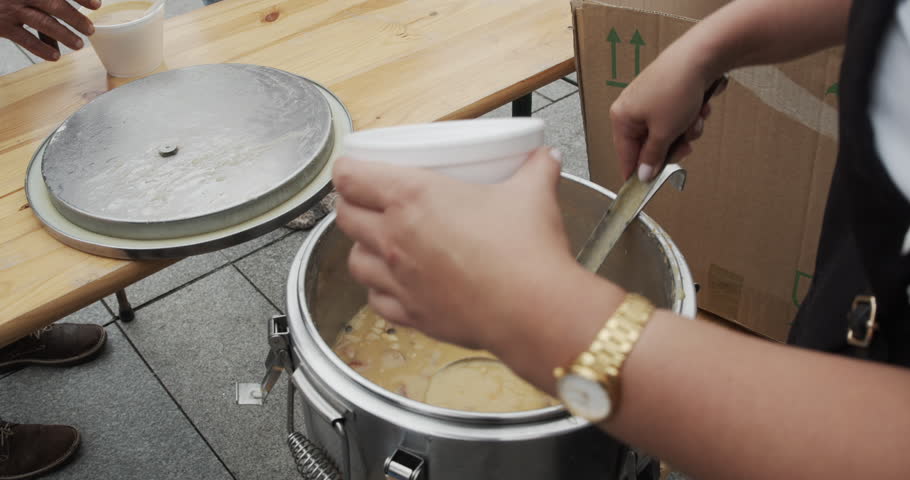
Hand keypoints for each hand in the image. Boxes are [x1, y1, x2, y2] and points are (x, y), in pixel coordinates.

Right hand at [0, 0, 99, 60]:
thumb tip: (76, 12)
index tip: (97, 4)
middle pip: (53, 4)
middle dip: (75, 18)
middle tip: (90, 29)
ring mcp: (10, 10)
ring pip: (41, 22)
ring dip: (63, 34)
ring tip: (78, 45)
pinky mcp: (2, 26)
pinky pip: (25, 38)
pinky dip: (41, 48)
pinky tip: (55, 56)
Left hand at [332, 148, 579, 354]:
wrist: (533, 310)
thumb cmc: (525, 248)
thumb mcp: (532, 194)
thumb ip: (536, 169)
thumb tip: (546, 156)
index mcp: (412, 197)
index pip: (351, 177)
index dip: (346, 169)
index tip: (353, 167)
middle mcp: (394, 237)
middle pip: (345, 216)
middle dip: (349, 204)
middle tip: (366, 199)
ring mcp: (398, 280)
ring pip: (354, 260)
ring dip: (361, 247)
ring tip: (378, 241)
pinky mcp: (410, 314)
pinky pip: (376, 299)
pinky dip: (379, 289)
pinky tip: (394, 283)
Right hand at [610, 49, 722, 180]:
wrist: (700, 56)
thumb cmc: (675, 90)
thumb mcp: (663, 132)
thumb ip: (652, 157)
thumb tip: (642, 176)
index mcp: (622, 118)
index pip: (625, 156)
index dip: (638, 173)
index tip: (648, 189)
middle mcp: (632, 110)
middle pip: (649, 146)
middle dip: (672, 147)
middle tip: (685, 146)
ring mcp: (650, 101)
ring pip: (667, 134)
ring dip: (685, 133)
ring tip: (694, 120)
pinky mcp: (668, 95)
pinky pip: (677, 119)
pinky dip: (690, 118)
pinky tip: (699, 107)